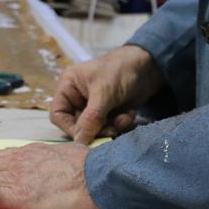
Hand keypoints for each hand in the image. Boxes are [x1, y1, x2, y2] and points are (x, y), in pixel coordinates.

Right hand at [50, 45, 164, 144]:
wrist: (149, 65)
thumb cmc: (120, 70)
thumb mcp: (103, 93)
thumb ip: (90, 119)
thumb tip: (79, 143)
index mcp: (69, 87)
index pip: (58, 115)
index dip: (70, 128)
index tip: (86, 136)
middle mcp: (79, 97)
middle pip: (78, 125)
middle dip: (97, 129)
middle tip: (112, 130)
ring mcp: (95, 105)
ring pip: (96, 129)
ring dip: (112, 127)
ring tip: (124, 118)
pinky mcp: (110, 111)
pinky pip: (110, 126)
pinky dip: (121, 123)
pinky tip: (130, 113)